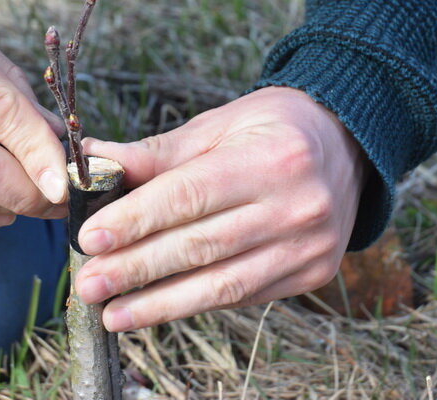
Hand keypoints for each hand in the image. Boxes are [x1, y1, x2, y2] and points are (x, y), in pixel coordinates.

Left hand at [75, 86, 367, 330]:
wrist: (347, 146)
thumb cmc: (276, 127)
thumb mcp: (221, 124)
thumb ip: (160, 152)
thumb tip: (95, 161)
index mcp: (274, 156)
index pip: (192, 195)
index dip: (138, 220)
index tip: (91, 238)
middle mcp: (298, 205)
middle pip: (202, 246)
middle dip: (137, 269)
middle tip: (89, 284)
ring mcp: (310, 244)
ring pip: (223, 284)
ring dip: (161, 304)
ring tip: (114, 313)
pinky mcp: (313, 272)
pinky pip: (244, 294)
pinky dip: (196, 302)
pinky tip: (159, 307)